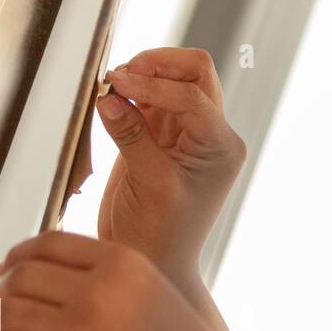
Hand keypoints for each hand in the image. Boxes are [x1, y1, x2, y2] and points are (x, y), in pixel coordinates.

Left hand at [0, 231, 225, 330]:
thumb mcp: (149, 287)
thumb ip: (105, 273)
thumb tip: (41, 271)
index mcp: (121, 263)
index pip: (49, 244)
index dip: (19, 254)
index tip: (8, 266)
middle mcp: (97, 289)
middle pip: (22, 276)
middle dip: (4, 290)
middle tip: (3, 307)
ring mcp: (77, 328)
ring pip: (7, 312)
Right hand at [96, 47, 244, 291]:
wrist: (154, 263)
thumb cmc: (159, 235)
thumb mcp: (147, 184)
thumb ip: (131, 136)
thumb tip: (110, 95)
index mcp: (221, 147)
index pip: (193, 97)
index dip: (153, 84)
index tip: (115, 84)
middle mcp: (212, 135)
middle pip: (195, 74)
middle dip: (157, 66)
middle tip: (119, 77)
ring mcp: (189, 133)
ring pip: (175, 81)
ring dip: (144, 76)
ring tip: (111, 88)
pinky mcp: (164, 137)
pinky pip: (153, 100)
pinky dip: (133, 92)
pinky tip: (112, 99)